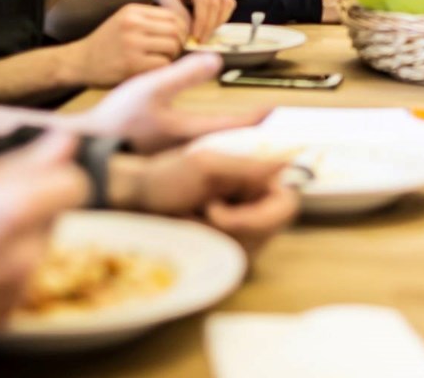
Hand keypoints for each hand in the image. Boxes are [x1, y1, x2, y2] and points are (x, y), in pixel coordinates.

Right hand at [0, 132, 87, 353]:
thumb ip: (23, 161)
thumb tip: (66, 143)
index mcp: (14, 211)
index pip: (75, 184)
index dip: (55, 173)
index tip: (33, 171)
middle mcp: (24, 255)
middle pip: (54, 216)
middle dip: (29, 206)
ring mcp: (14, 291)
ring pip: (35, 248)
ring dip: (13, 239)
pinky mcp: (0, 317)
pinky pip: (16, 281)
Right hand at [67, 3, 186, 86]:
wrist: (78, 62)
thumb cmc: (107, 45)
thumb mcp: (125, 22)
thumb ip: (150, 22)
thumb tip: (186, 28)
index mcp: (133, 11)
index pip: (173, 15)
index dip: (182, 29)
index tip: (177, 41)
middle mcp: (133, 24)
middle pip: (177, 30)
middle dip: (180, 43)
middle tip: (172, 54)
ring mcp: (132, 43)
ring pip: (173, 46)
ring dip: (173, 57)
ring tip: (161, 62)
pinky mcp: (131, 64)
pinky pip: (164, 64)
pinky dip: (164, 69)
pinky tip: (153, 71)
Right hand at [76, 52, 268, 153]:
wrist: (86, 146)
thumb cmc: (116, 118)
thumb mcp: (150, 87)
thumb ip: (183, 73)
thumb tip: (216, 59)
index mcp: (188, 133)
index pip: (231, 125)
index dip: (253, 117)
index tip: (272, 109)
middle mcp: (187, 149)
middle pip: (227, 139)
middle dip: (246, 129)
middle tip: (263, 118)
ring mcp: (176, 157)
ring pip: (213, 144)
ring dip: (229, 134)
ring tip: (243, 123)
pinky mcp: (165, 157)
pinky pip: (197, 148)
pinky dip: (209, 138)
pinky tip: (206, 130)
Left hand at [109, 149, 300, 259]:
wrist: (135, 201)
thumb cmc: (166, 177)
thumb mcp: (206, 168)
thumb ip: (247, 168)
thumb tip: (288, 163)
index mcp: (255, 178)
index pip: (287, 204)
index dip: (262, 216)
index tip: (219, 212)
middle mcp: (255, 203)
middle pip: (268, 232)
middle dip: (231, 227)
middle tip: (199, 211)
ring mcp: (242, 228)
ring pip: (249, 249)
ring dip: (214, 237)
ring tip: (190, 219)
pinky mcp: (227, 247)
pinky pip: (231, 259)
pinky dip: (207, 247)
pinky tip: (190, 233)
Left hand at [133, 0, 234, 41]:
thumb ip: (177, 13)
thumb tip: (190, 31)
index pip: (204, 0)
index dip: (202, 21)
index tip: (195, 37)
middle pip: (217, 3)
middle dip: (210, 25)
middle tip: (200, 41)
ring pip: (226, 3)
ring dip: (218, 21)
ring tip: (205, 35)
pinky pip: (226, 2)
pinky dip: (221, 16)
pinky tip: (209, 26)